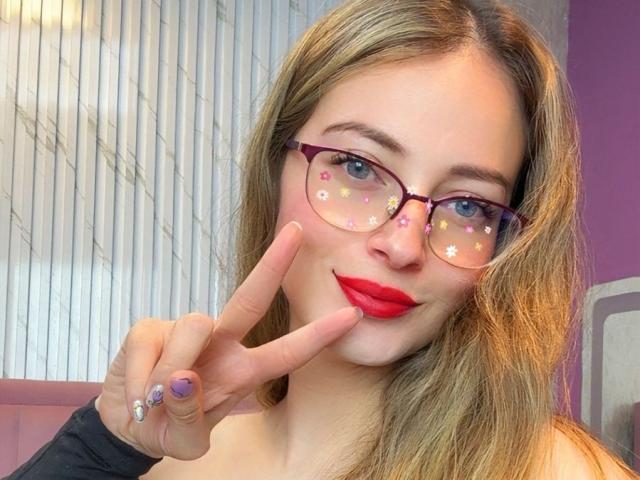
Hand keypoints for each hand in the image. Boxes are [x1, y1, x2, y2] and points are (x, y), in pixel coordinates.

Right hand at [95, 221, 361, 459]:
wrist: (127, 425)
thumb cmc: (167, 427)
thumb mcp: (184, 441)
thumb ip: (188, 418)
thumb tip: (184, 378)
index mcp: (242, 371)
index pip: (287, 354)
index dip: (319, 335)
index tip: (352, 314)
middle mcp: (221, 343)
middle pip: (251, 300)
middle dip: (275, 265)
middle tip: (297, 231)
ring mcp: (185, 331)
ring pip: (194, 326)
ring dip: (172, 369)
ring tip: (155, 400)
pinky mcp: (150, 327)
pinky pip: (148, 344)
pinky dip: (140, 375)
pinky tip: (138, 389)